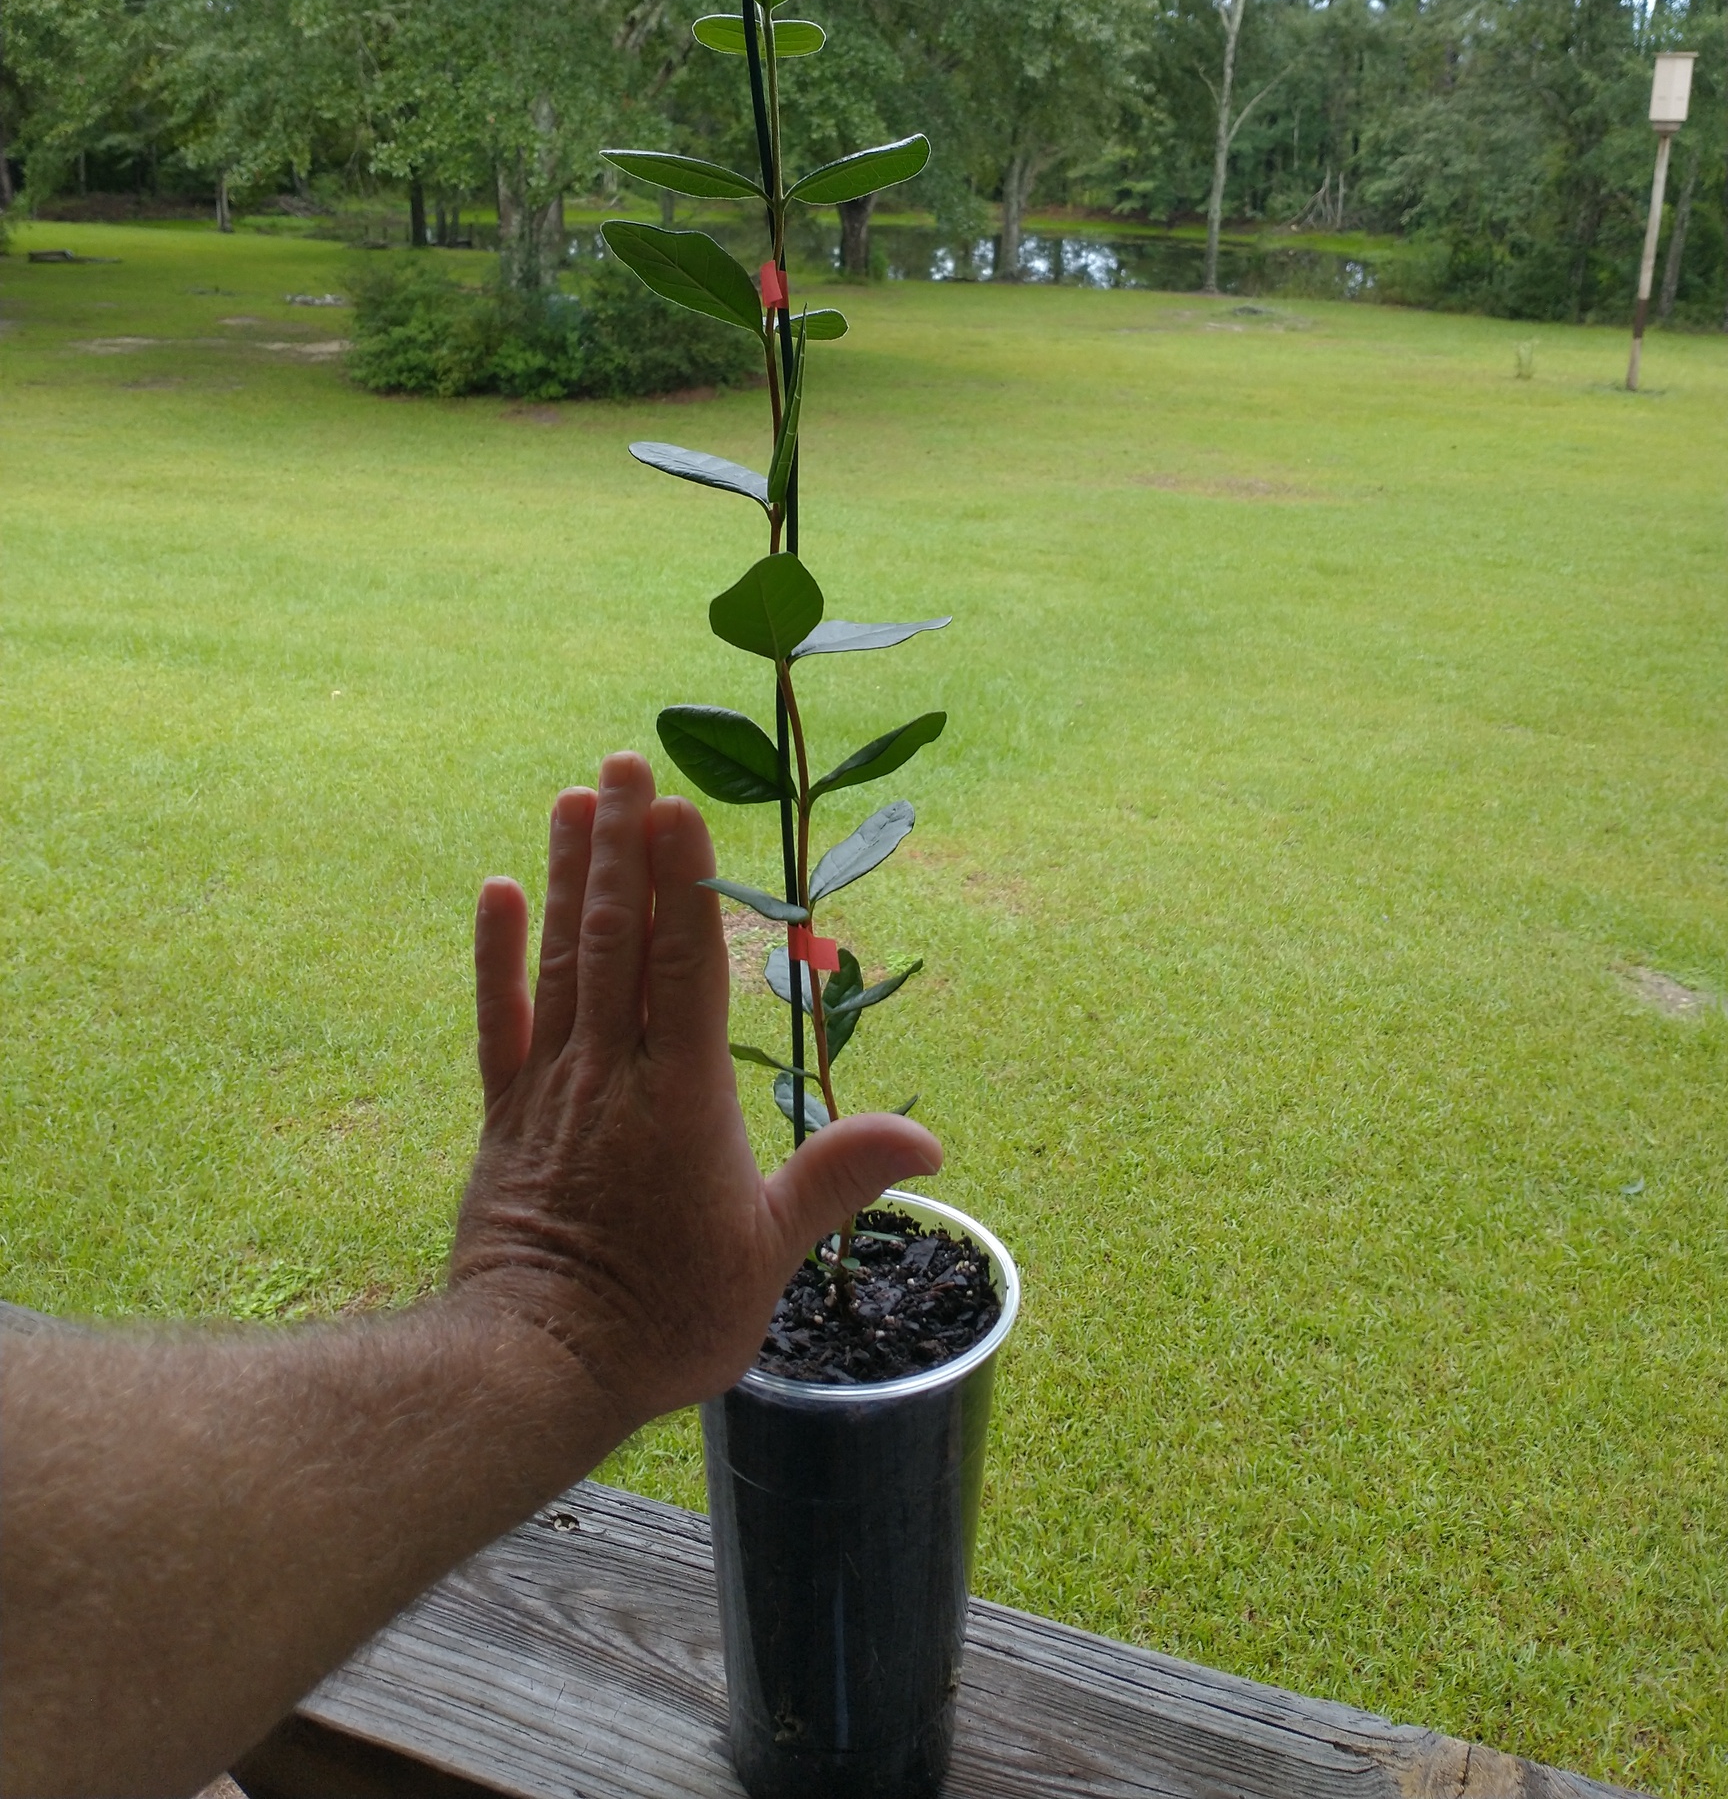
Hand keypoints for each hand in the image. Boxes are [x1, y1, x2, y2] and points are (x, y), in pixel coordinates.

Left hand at [448, 753, 941, 1431]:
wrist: (536, 1368)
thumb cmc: (665, 1318)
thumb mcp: (769, 1255)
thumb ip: (838, 1178)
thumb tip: (931, 1140)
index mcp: (681, 1099)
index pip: (684, 969)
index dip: (682, 886)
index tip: (678, 809)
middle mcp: (611, 1074)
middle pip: (618, 941)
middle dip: (626, 848)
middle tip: (626, 763)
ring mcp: (550, 1088)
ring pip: (561, 962)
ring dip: (571, 876)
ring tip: (578, 797)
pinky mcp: (504, 1115)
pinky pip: (498, 1018)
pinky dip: (496, 953)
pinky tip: (499, 889)